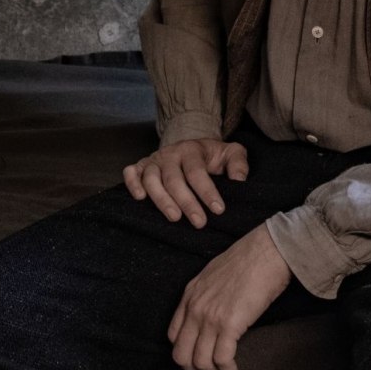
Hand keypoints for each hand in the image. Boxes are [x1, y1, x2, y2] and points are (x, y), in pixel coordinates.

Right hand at [122, 138, 248, 227]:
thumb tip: (239, 182)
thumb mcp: (231, 153)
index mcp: (192, 149)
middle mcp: (171, 154)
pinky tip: (140, 199)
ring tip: (174, 218)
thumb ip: (238, 164)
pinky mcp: (141, 166)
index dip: (207, 191)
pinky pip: (131, 172)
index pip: (197, 171)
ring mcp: (154, 160)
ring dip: (161, 199)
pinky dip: (132, 184)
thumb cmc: (213, 156)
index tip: (219, 210)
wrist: (193, 147)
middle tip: (199, 222)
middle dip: (186, 202)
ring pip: (152, 179)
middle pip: (174, 179)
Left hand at [168, 224, 290, 369]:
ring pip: (200, 362)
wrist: (267, 250)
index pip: (173, 336)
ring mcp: (211, 317)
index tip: (199, 355)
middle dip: (194, 369)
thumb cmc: (249, 258)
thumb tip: (212, 312)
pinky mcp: (230, 324)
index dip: (185, 351)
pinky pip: (222, 359)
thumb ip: (206, 295)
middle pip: (181, 355)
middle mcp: (195, 308)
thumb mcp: (214, 274)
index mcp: (190, 295)